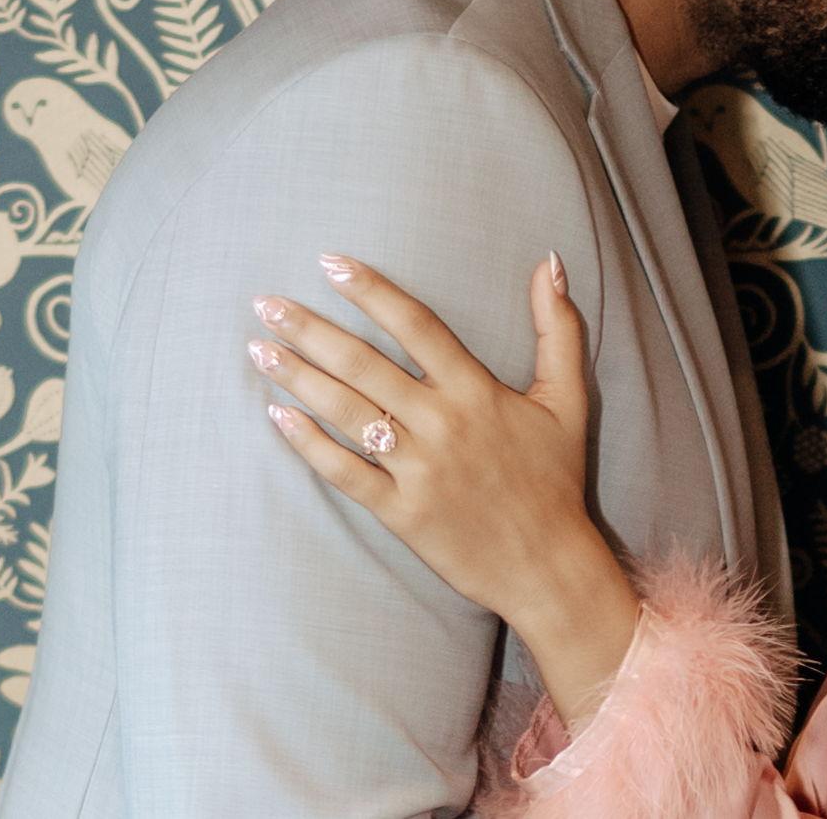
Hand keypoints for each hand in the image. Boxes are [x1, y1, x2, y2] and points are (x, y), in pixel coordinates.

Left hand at [249, 252, 640, 724]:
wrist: (548, 567)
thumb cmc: (555, 479)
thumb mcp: (568, 398)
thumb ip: (556, 327)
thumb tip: (551, 259)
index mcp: (477, 392)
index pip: (416, 326)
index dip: (371, 291)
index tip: (330, 263)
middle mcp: (442, 424)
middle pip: (365, 365)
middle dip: (310, 330)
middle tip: (265, 303)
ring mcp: (418, 470)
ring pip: (346, 413)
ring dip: (297, 378)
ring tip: (258, 348)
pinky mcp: (400, 512)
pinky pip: (344, 472)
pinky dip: (308, 444)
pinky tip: (277, 416)